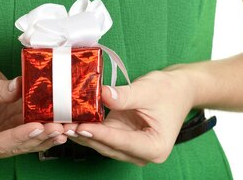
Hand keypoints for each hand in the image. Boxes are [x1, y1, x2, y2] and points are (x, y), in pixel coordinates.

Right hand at [0, 57, 68, 160]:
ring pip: (29, 139)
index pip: (1, 143)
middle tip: (61, 127)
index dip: (22, 136)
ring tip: (67, 126)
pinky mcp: (11, 126)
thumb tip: (20, 87)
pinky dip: (45, 123)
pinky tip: (62, 119)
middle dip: (41, 136)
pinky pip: (31, 127)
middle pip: (19, 144)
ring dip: (48, 133)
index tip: (39, 126)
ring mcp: (2, 136)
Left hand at [61, 69, 195, 165]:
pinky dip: (88, 129)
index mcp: (154, 146)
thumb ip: (124, 96)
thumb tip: (102, 94)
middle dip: (86, 136)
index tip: (80, 126)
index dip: (100, 134)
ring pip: (103, 145)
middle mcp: (143, 153)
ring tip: (63, 122)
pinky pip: (103, 137)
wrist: (179, 89)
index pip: (122, 141)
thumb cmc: (169, 91)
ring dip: (83, 134)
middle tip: (64, 124)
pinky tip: (72, 120)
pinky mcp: (123, 139)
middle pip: (109, 147)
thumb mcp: (147, 90)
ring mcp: (132, 148)